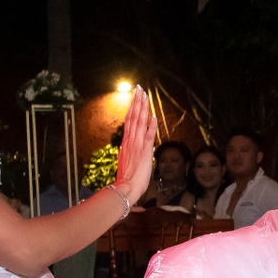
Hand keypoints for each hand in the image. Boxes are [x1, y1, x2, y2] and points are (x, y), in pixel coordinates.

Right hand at [113, 89, 158, 204]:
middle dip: (137, 102)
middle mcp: (130, 141)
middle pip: (133, 117)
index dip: (132, 108)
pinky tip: (152, 115)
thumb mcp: (125, 163)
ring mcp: (137, 145)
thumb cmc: (126, 181)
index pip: (129, 121)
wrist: (124, 189)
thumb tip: (129, 152)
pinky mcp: (145, 151)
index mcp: (126, 143)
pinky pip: (148, 135)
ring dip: (143, 107)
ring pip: (139, 122)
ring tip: (144, 95)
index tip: (134, 98)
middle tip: (139, 88)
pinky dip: (150, 125)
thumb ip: (128, 154)